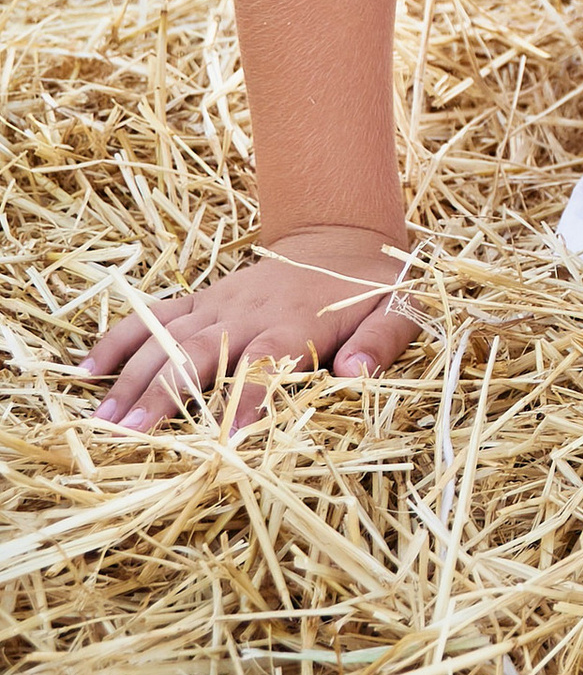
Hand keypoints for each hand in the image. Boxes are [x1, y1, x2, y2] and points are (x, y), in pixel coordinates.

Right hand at [82, 232, 419, 434]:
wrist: (342, 234)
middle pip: (199, 355)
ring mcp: (218, 304)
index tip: (225, 440)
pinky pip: (153, 315)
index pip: (267, 364)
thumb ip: (384, 341)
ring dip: (132, 378)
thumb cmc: (374, 285)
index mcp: (297, 323)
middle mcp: (249, 312)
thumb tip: (357, 373)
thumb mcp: (403, 308)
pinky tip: (86, 371)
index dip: (247, 400)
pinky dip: (118, 339)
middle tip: (128, 437)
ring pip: (166, 339)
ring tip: (101, 420)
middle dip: (163, 396)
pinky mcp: (201, 298)